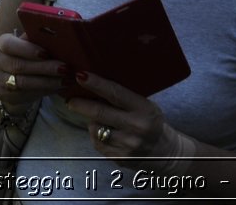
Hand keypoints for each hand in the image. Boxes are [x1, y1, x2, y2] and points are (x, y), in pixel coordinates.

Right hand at [0, 30, 70, 108]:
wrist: (6, 77)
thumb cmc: (23, 56)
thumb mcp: (26, 44)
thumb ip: (37, 40)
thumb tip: (57, 36)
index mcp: (1, 43)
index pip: (10, 45)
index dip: (28, 49)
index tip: (47, 53)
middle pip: (19, 65)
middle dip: (44, 68)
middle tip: (65, 68)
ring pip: (23, 82)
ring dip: (47, 82)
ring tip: (65, 80)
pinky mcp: (3, 95)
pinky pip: (25, 94)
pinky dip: (44, 91)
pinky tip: (57, 88)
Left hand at [66, 71, 188, 168]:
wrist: (165, 152)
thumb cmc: (151, 122)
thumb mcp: (145, 105)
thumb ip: (124, 97)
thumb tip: (94, 82)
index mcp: (144, 109)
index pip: (115, 93)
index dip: (95, 84)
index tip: (80, 76)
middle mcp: (136, 127)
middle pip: (100, 112)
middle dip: (81, 104)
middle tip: (70, 99)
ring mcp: (127, 145)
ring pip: (96, 129)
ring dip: (91, 121)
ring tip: (95, 118)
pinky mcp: (120, 158)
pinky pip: (98, 143)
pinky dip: (96, 135)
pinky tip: (103, 132)